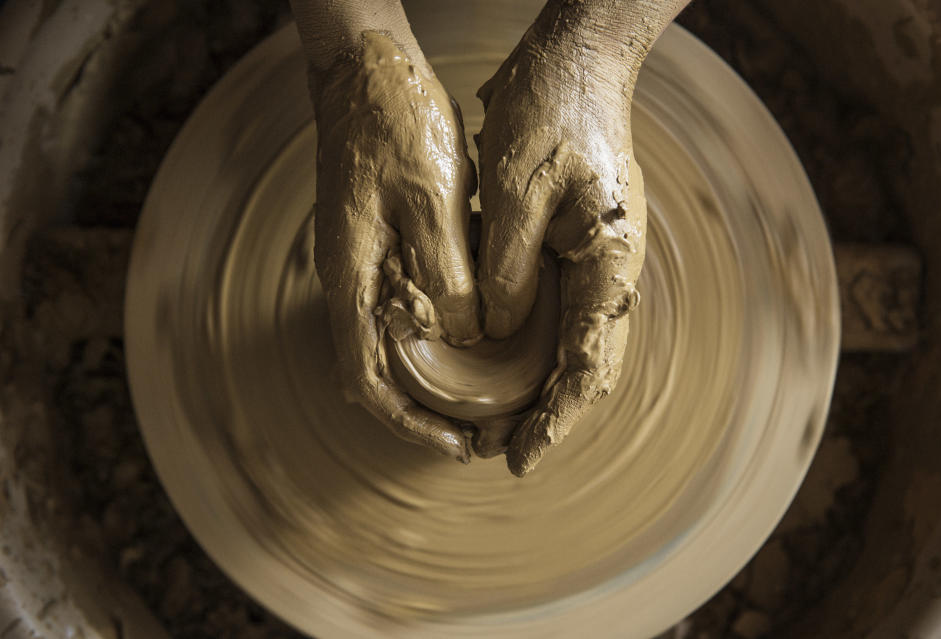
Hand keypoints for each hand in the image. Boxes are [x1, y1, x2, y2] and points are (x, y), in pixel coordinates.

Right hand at [309, 31, 479, 461]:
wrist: (367, 69)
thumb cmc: (394, 125)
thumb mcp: (430, 200)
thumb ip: (446, 275)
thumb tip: (466, 338)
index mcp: (352, 278)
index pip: (368, 380)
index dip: (410, 422)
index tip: (456, 444)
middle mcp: (349, 281)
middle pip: (376, 373)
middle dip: (423, 410)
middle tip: (478, 430)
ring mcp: (360, 263)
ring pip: (390, 344)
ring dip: (431, 377)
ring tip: (481, 396)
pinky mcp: (377, 244)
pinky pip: (401, 309)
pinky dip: (434, 336)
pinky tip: (473, 335)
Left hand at [475, 10, 650, 475]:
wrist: (581, 58)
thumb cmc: (554, 113)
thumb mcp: (516, 192)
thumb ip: (508, 269)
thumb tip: (496, 333)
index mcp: (609, 263)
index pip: (584, 364)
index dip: (553, 418)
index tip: (519, 455)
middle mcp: (613, 271)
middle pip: (585, 366)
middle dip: (545, 414)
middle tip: (497, 448)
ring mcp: (600, 258)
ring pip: (573, 344)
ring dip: (538, 386)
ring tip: (495, 417)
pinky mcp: (580, 244)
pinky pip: (561, 312)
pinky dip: (535, 347)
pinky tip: (504, 360)